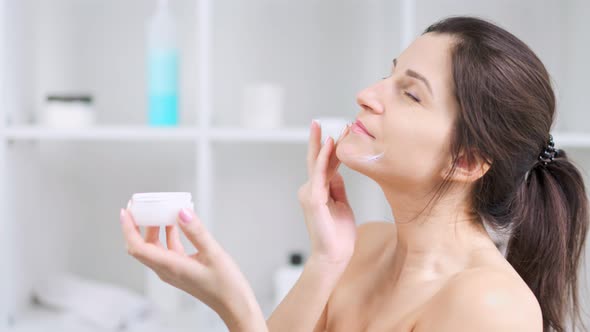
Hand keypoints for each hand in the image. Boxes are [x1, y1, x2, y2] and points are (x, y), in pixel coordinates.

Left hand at [120, 207, 265, 331]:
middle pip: (143, 246)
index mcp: (170, 266)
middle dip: (139, 225)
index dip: (128, 229)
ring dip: (155, 229)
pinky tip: (177, 224)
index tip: (127, 212)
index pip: (138, 247)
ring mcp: (173, 271)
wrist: (234, 305)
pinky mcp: (181, 270)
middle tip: (142, 206)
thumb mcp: (213, 253)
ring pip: (154, 248)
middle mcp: (167, 270)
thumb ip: (196, 232)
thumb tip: (181, 212)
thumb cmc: (226, 285)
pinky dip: (168, 235)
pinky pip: (167, 250)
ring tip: (161, 210)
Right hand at [298, 120, 355, 267]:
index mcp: (318, 191)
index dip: (331, 149)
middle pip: (315, 160)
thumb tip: (337, 172)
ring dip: (325, 146)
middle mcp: (310, 190)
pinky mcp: (313, 199)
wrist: (333, 256)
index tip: (339, 133)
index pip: (324, 165)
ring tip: (330, 130)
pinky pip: (319, 174)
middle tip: (317, 122)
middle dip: (318, 141)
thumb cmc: (338, 235)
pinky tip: (328, 146)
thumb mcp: (342, 204)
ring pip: (317, 164)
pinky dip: (323, 159)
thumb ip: (337, 187)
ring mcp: (309, 194)